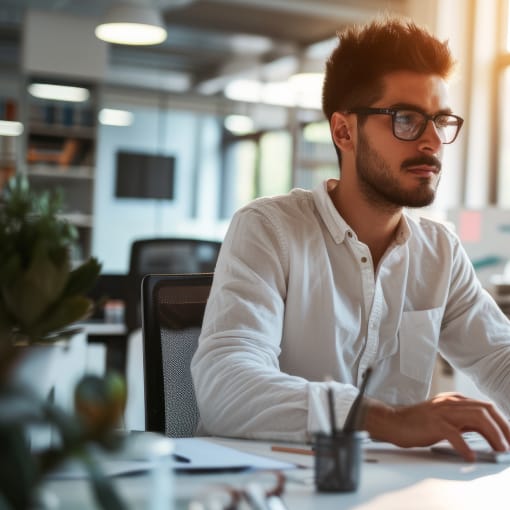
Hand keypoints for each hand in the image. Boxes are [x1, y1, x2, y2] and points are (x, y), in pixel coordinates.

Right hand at [363, 392, 509, 460]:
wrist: (393, 421)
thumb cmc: (417, 422)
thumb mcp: (445, 418)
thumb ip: (464, 422)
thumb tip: (488, 434)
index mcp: (454, 400)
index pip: (486, 407)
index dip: (502, 422)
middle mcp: (450, 402)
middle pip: (485, 410)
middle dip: (503, 428)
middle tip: (509, 446)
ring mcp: (441, 411)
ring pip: (476, 418)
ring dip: (492, 435)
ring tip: (499, 450)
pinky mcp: (433, 423)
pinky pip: (455, 434)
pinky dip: (466, 447)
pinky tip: (470, 457)